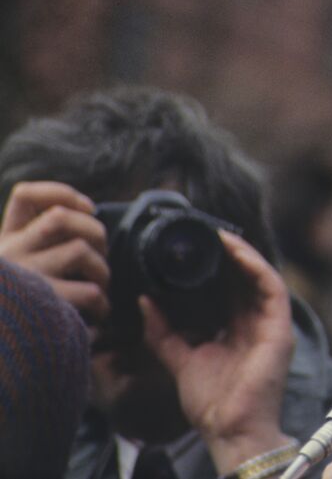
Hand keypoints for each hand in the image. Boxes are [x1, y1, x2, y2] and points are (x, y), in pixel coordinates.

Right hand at [0, 180, 108, 321]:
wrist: (3, 359)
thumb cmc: (20, 308)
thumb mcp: (21, 267)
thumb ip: (43, 242)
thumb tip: (86, 212)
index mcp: (5, 242)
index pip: (24, 195)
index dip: (61, 192)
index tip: (89, 207)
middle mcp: (9, 255)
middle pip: (59, 216)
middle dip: (94, 230)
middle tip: (101, 253)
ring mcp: (22, 279)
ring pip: (79, 249)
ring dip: (101, 268)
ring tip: (101, 285)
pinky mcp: (39, 307)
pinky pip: (87, 291)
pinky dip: (102, 301)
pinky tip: (98, 313)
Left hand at [140, 230, 295, 474]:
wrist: (229, 427)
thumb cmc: (211, 401)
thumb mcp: (178, 358)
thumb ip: (162, 331)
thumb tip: (143, 301)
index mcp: (236, 328)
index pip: (227, 288)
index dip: (214, 265)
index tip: (194, 247)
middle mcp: (255, 321)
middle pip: (243, 278)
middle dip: (227, 254)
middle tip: (205, 233)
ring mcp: (270, 323)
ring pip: (259, 276)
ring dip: (241, 253)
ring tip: (219, 236)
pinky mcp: (280, 326)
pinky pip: (271, 286)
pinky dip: (255, 265)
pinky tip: (236, 252)